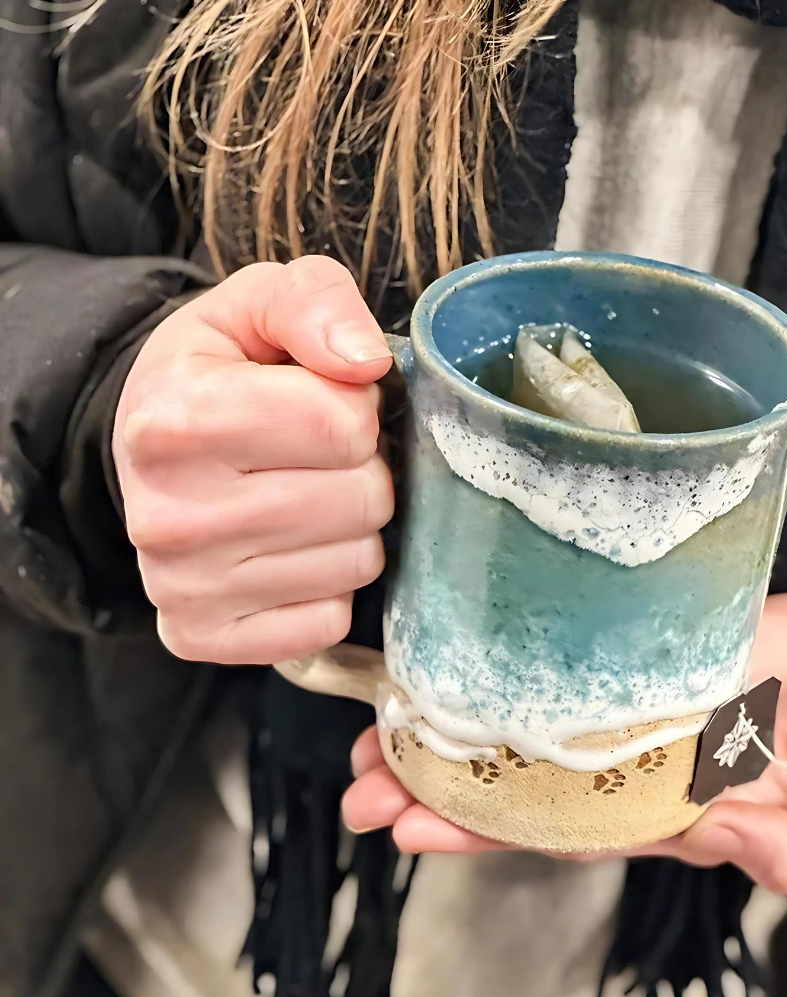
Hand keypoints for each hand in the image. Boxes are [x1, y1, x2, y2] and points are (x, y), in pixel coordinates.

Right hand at [114, 256, 393, 664]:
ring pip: (357, 565)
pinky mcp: (202, 636)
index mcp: (176, 420)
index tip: (321, 402)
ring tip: (305, 497)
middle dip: (362, 469)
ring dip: (351, 528)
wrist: (154, 445)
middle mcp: (171, 516)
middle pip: (362, 500)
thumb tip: (366, 363)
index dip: (355, 408)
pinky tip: (290, 550)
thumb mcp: (258, 304)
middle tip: (317, 457)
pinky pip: (330, 620)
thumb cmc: (220, 371)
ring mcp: (183, 588)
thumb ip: (316, 304)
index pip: (343, 425)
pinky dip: (329, 586)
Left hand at [342, 593, 786, 894]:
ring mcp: (647, 699)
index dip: (485, 831)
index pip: (565, 833)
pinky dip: (519, 659)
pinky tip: (463, 652)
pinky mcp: (658, 642)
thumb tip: (709, 832)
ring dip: (460, 726)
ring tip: (376, 728)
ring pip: (538, 720)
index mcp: (684, 814)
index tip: (407, 822)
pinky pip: (579, 653)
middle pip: (529, 784)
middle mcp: (647, 762)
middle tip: (358, 782)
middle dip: (442, 787)